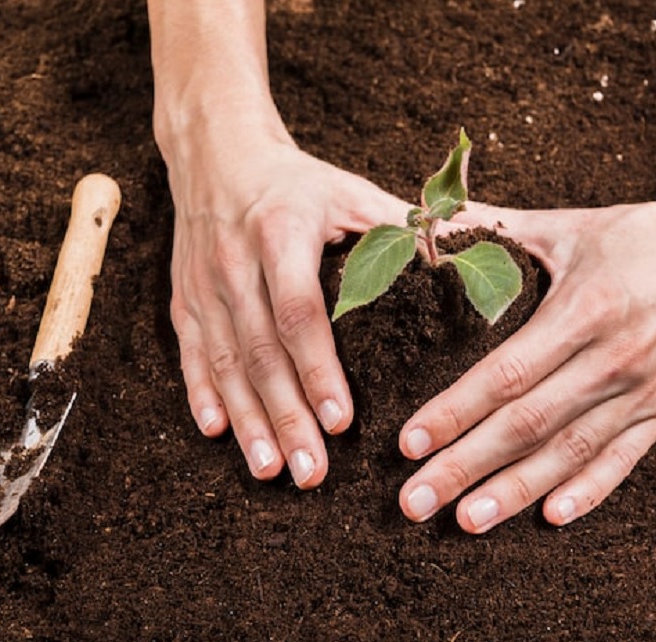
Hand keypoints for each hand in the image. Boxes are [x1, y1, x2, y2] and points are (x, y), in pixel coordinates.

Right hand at [162, 125, 406, 487]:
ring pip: (225, 362)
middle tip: (311, 472)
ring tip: (271, 469)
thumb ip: (401, 226)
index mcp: (282, 232)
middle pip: (261, 351)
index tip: (341, 421)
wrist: (218, 155)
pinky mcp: (185, 300)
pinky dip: (202, 395)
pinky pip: (191, 355)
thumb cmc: (298, 183)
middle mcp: (235, 261)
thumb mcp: (349, 191)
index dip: (319, 369)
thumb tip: (470, 250)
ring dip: (247, 420)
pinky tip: (217, 433)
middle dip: (285, 417)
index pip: (300, 311)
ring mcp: (203, 285)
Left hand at [398, 198, 655, 530]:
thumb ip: (491, 229)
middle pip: (528, 425)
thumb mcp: (565, 227)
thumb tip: (426, 220)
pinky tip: (551, 517)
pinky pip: (623, 460)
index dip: (454, 412)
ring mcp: (643, 392)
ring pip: (570, 452)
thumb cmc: (636, 237)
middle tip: (414, 502)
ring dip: (515, 491)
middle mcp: (613, 359)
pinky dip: (588, 491)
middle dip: (465, 466)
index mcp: (583, 310)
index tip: (408, 444)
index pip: (505, 374)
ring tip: (466, 520)